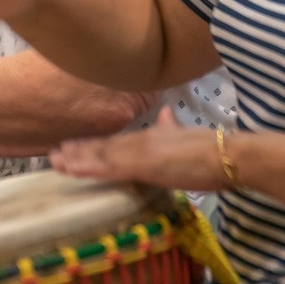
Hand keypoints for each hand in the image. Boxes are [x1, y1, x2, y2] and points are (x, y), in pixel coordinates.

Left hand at [51, 108, 229, 191]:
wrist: (232, 154)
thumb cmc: (215, 148)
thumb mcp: (188, 133)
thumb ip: (173, 125)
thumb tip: (167, 114)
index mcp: (152, 137)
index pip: (115, 142)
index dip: (92, 145)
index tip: (71, 146)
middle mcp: (141, 142)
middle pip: (103, 147)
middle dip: (78, 151)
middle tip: (52, 154)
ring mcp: (141, 153)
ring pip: (101, 156)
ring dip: (77, 158)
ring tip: (54, 160)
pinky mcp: (144, 164)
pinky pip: (110, 167)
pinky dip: (89, 167)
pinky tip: (73, 169)